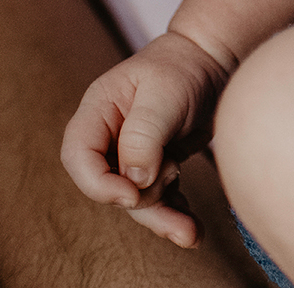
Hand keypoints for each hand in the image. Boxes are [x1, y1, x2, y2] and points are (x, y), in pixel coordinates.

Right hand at [61, 32, 231, 247]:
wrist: (214, 61)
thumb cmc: (184, 68)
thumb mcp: (164, 94)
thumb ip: (144, 135)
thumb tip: (134, 180)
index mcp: (98, 112)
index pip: (79, 157)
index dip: (97, 183)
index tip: (131, 194)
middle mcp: (110, 137)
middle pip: (110, 186)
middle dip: (142, 204)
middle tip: (177, 207)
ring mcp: (132, 154)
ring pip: (136, 198)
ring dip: (162, 217)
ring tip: (192, 232)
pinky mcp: (156, 165)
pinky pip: (159, 197)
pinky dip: (175, 211)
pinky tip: (193, 226)